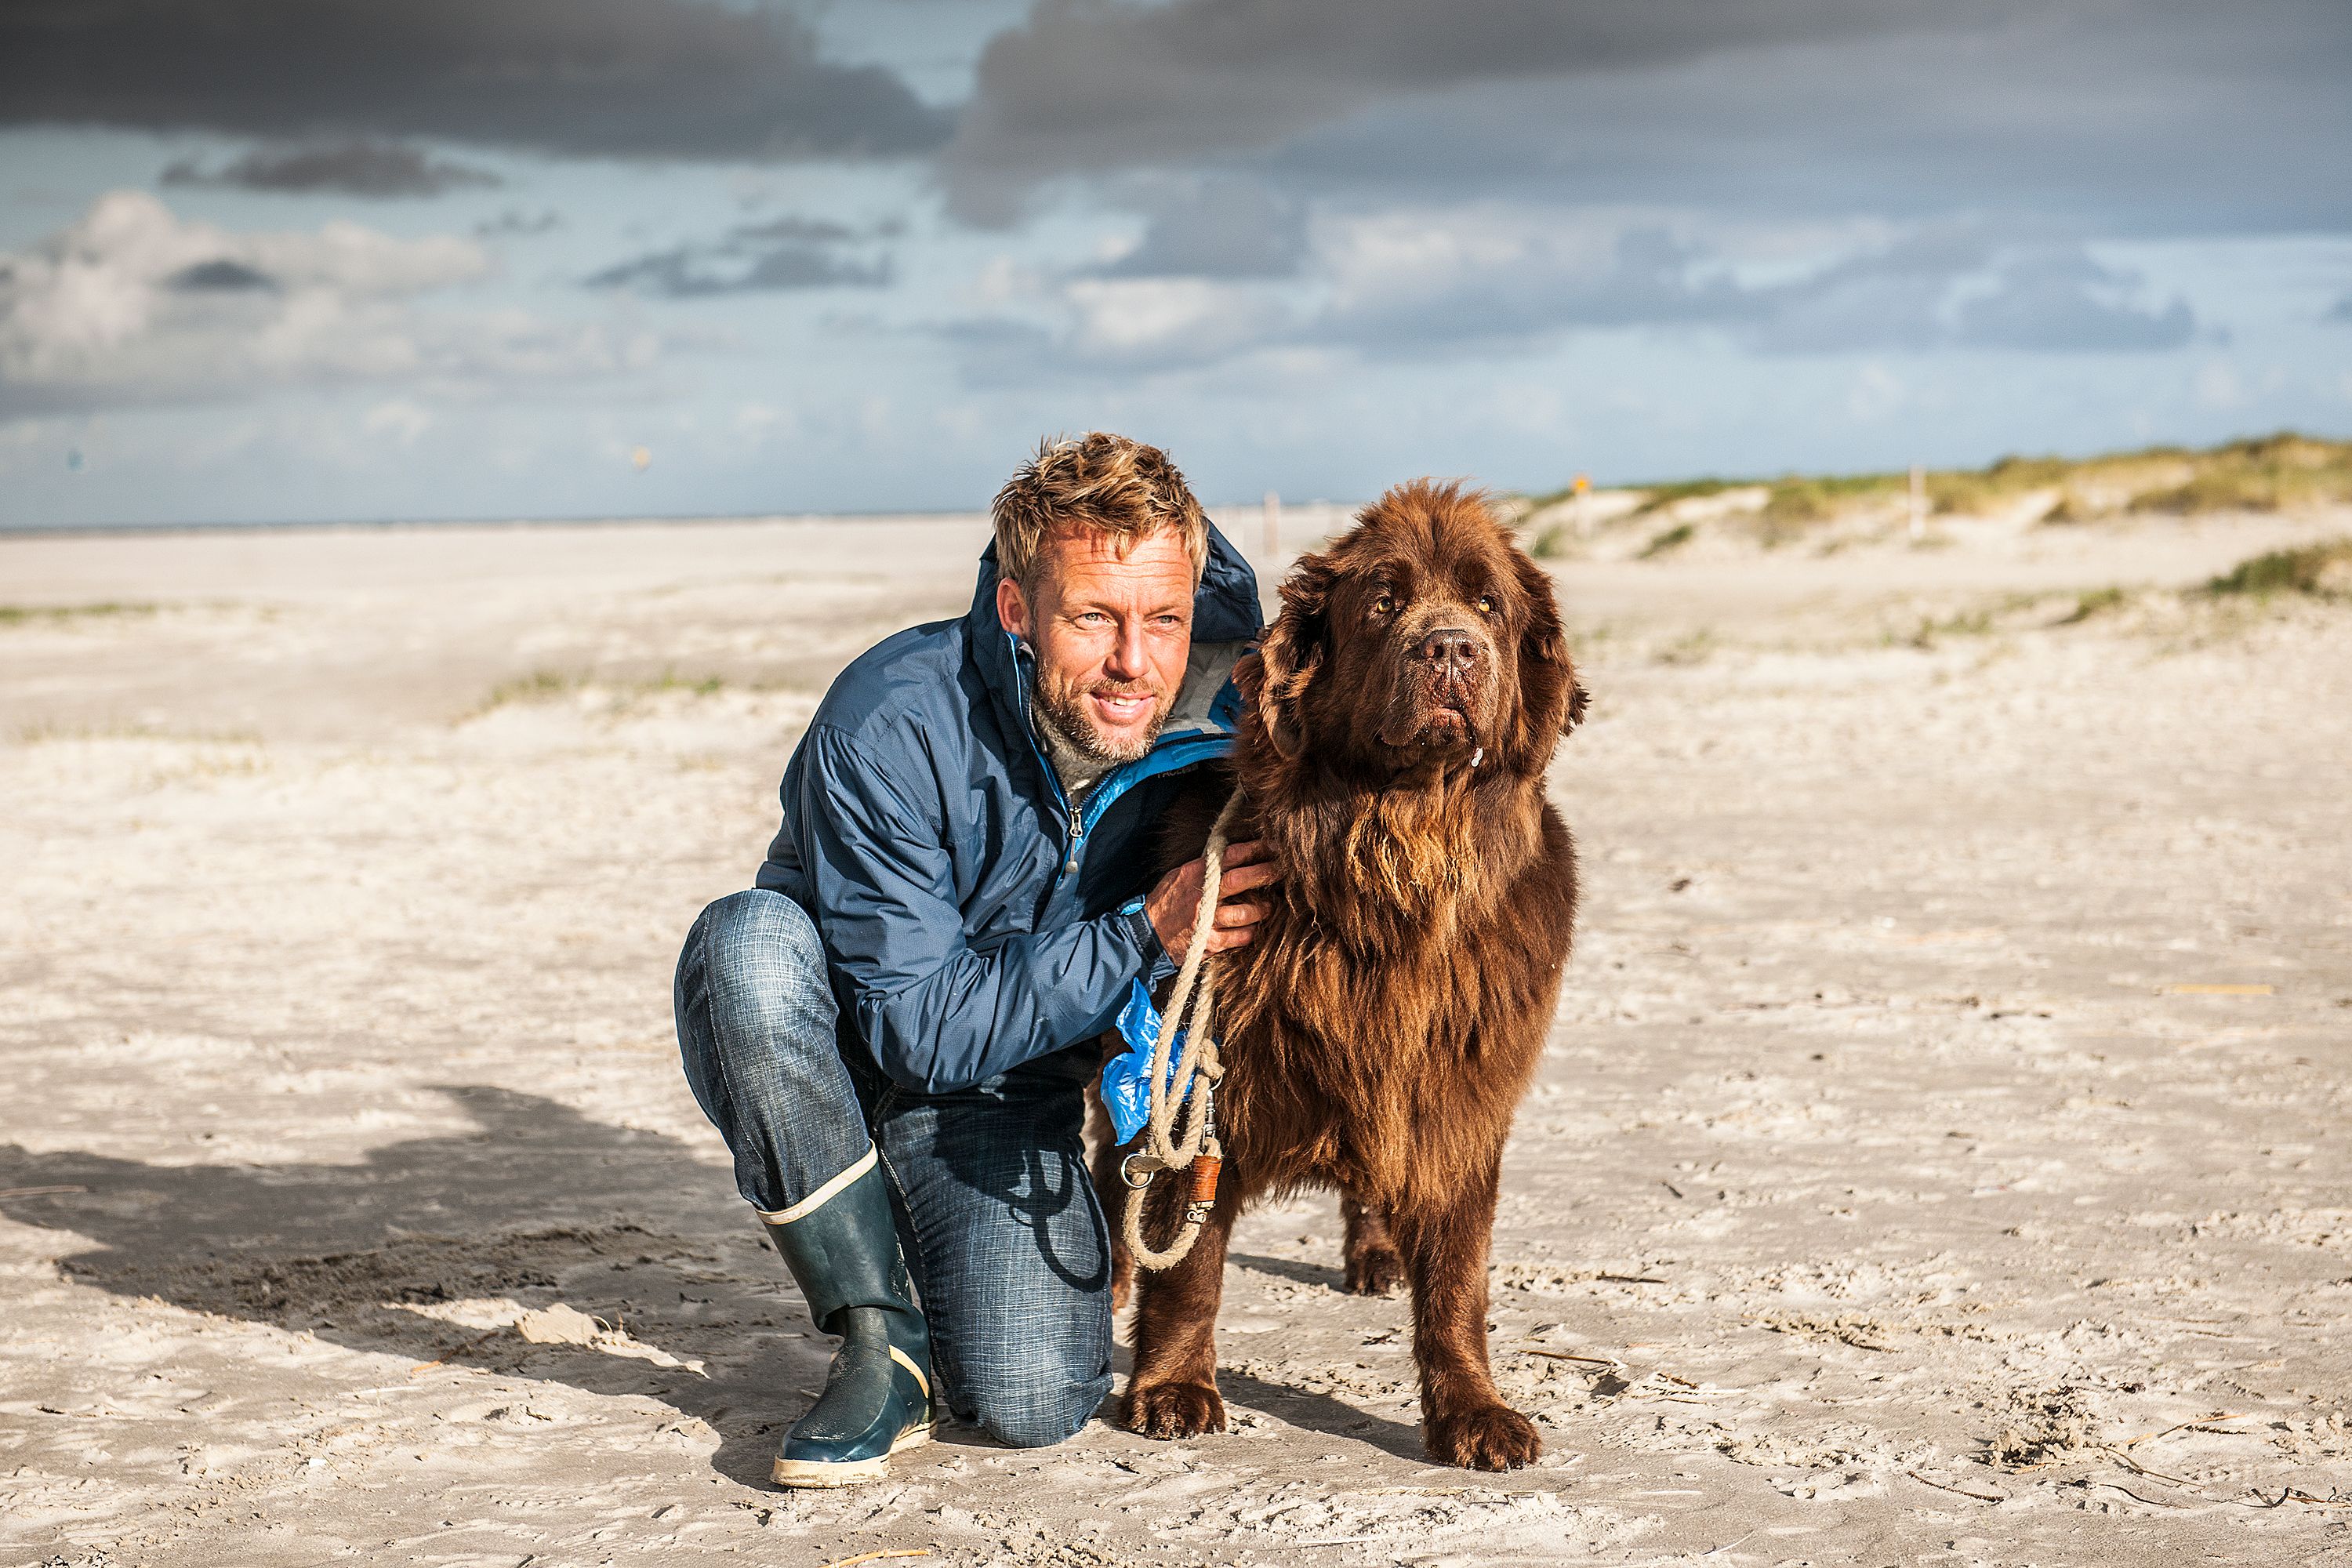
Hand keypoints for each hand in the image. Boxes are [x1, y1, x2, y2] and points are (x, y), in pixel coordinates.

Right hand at [1145, 839, 1277, 956]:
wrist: (1146, 935)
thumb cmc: (1166, 902)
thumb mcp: (1179, 876)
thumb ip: (1204, 867)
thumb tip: (1233, 854)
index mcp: (1194, 874)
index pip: (1229, 856)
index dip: (1254, 849)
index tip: (1273, 846)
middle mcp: (1202, 896)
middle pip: (1241, 880)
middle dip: (1266, 873)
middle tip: (1283, 870)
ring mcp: (1207, 921)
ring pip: (1247, 913)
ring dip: (1263, 910)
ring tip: (1269, 907)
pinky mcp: (1210, 943)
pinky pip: (1241, 937)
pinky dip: (1250, 931)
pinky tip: (1252, 928)